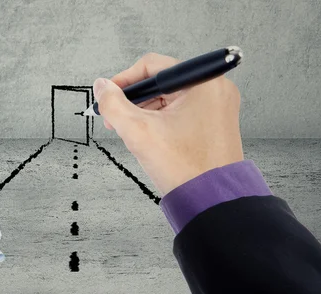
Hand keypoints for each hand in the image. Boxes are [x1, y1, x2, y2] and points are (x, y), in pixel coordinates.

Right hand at [93, 52, 243, 194]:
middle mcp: (215, 89)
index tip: (108, 95)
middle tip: (116, 118)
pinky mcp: (216, 123)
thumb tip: (102, 87)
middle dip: (135, 100)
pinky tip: (150, 137)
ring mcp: (218, 107)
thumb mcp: (138, 132)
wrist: (211, 201)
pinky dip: (162, 121)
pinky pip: (182, 112)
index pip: (152, 66)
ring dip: (146, 111)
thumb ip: (114, 104)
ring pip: (171, 98)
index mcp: (202, 83)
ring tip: (132, 132)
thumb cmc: (185, 168)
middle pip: (162, 82)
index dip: (124, 80)